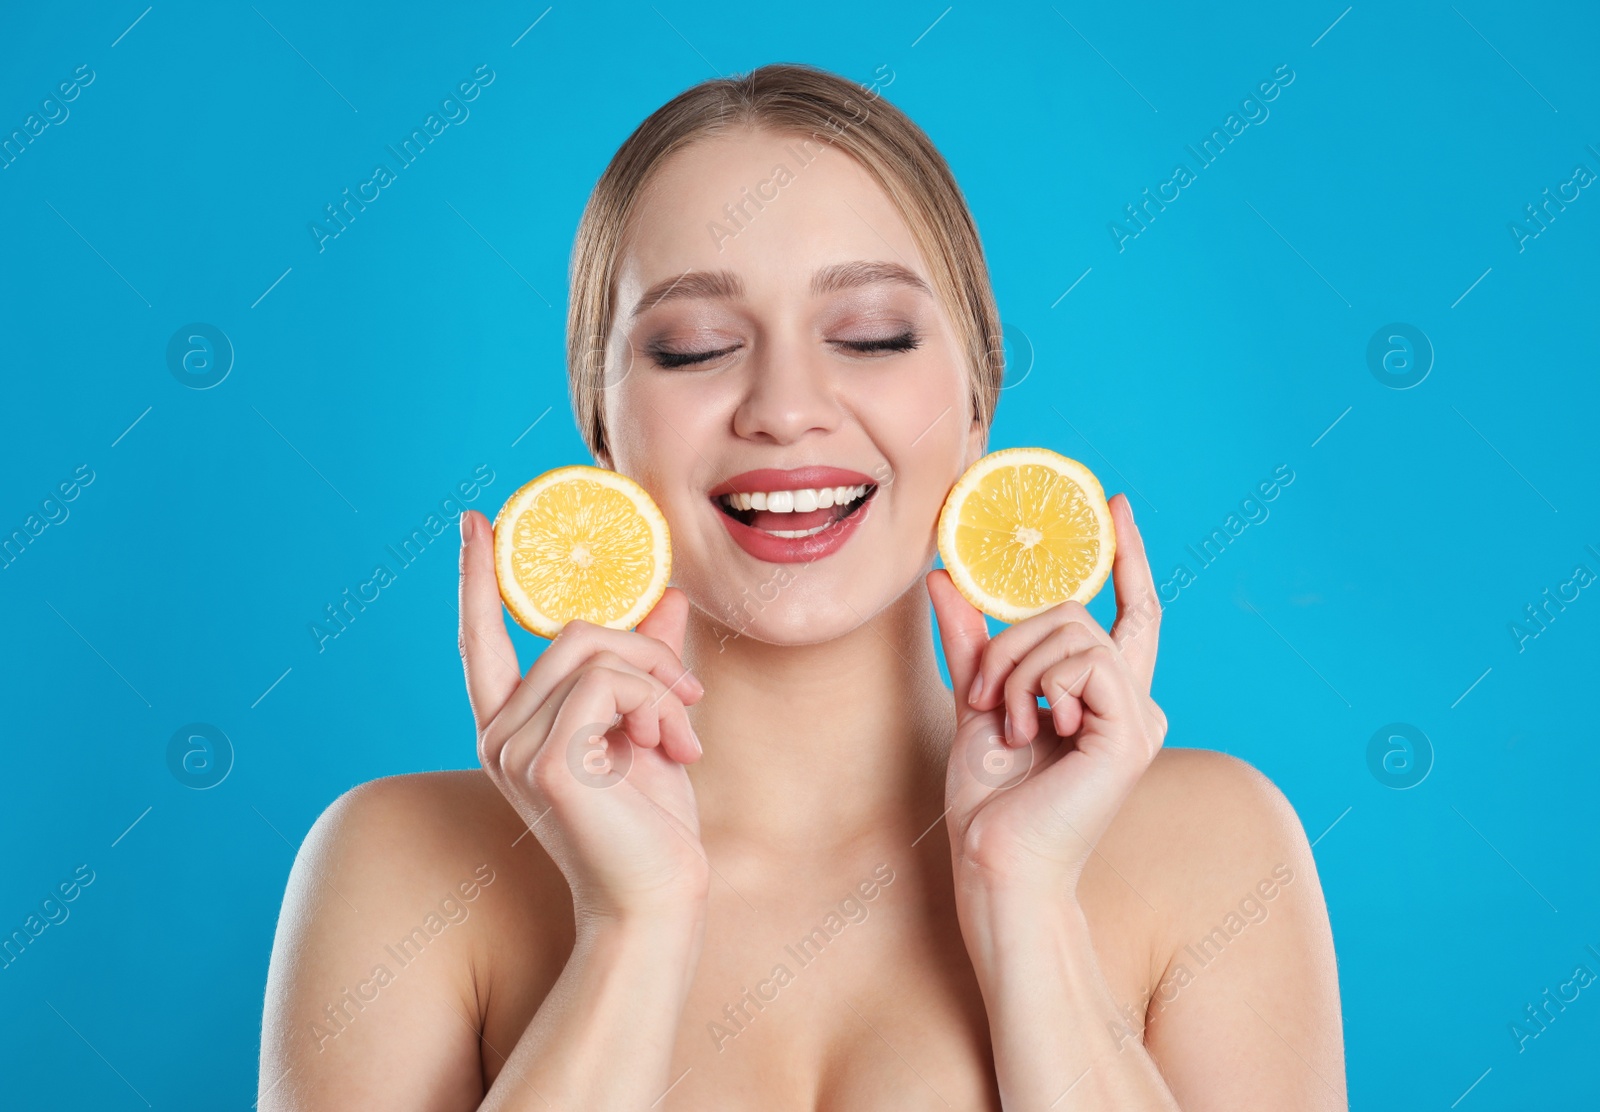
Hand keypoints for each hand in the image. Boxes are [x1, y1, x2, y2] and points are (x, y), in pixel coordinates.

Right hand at [457, 509, 709, 920]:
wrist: (659, 901)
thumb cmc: (652, 827)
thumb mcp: (651, 727)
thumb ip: (647, 664)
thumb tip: (667, 597)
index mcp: (514, 728)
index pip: (481, 642)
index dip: (477, 579)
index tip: (477, 522)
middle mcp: (499, 736)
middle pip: (569, 633)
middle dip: (644, 651)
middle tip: (689, 699)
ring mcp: (514, 748)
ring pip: (596, 652)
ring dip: (659, 682)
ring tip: (684, 734)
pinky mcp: (546, 760)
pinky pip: (610, 682)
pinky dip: (656, 702)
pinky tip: (676, 747)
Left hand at [927, 493, 1166, 894]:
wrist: (995, 863)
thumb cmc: (989, 802)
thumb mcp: (975, 702)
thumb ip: (970, 641)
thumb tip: (944, 577)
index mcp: (1106, 698)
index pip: (1129, 611)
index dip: (1127, 557)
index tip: (1115, 504)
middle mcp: (1132, 703)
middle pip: (1077, 613)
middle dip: (1011, 640)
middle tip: (979, 693)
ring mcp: (1138, 717)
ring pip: (1072, 630)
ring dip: (1013, 669)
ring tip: (1003, 724)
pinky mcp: (1132, 732)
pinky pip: (1082, 661)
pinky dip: (1035, 687)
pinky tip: (1029, 732)